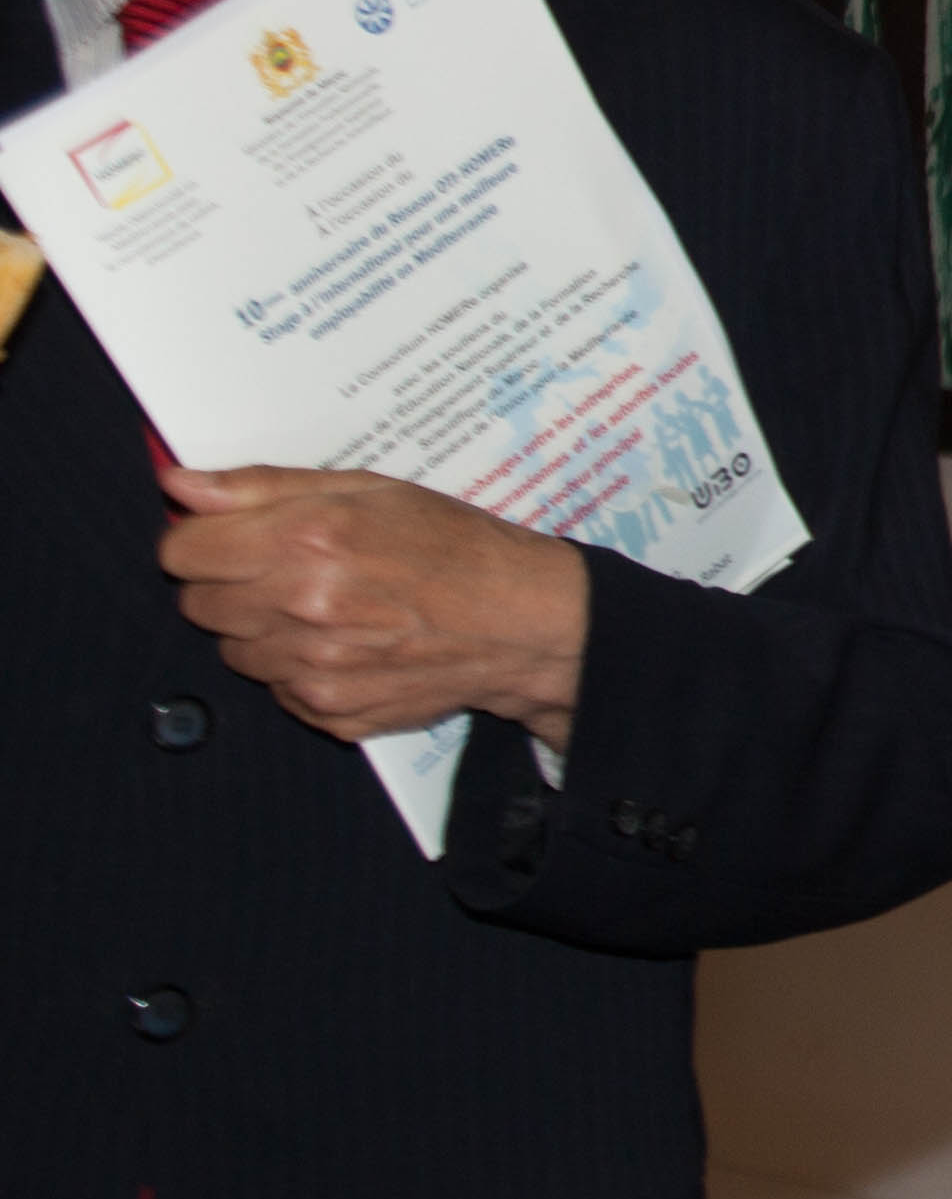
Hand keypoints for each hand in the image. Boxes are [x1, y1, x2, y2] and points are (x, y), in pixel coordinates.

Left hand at [157, 466, 588, 746]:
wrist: (524, 624)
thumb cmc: (456, 547)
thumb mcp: (371, 489)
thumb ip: (264, 487)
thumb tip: (181, 486)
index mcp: (308, 540)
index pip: (181, 551)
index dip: (203, 540)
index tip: (232, 538)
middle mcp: (303, 606)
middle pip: (198, 603)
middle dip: (232, 585)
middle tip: (291, 571)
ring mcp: (313, 668)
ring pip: (234, 651)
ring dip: (264, 630)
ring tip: (329, 610)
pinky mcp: (328, 711)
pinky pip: (275, 690)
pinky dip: (299, 670)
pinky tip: (349, 646)